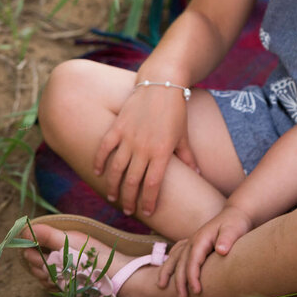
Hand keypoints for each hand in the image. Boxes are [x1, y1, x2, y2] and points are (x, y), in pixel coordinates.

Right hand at [93, 80, 198, 216]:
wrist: (162, 84)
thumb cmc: (176, 111)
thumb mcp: (183, 135)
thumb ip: (188, 157)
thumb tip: (199, 174)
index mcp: (162, 152)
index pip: (153, 184)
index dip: (149, 201)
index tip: (148, 212)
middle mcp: (144, 148)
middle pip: (133, 181)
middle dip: (129, 199)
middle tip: (128, 210)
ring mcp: (129, 137)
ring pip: (116, 169)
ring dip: (113, 186)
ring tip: (112, 196)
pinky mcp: (117, 127)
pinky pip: (104, 148)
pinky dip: (99, 161)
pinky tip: (98, 172)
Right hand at [158, 206, 253, 296]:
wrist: (235, 213)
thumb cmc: (236, 223)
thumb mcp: (234, 229)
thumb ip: (227, 239)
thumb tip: (221, 250)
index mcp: (201, 238)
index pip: (193, 260)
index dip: (192, 277)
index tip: (196, 291)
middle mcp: (193, 240)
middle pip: (181, 262)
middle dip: (179, 281)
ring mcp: (192, 241)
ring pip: (175, 257)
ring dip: (168, 272)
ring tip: (161, 286)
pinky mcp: (194, 243)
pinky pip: (177, 253)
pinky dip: (171, 263)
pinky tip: (167, 272)